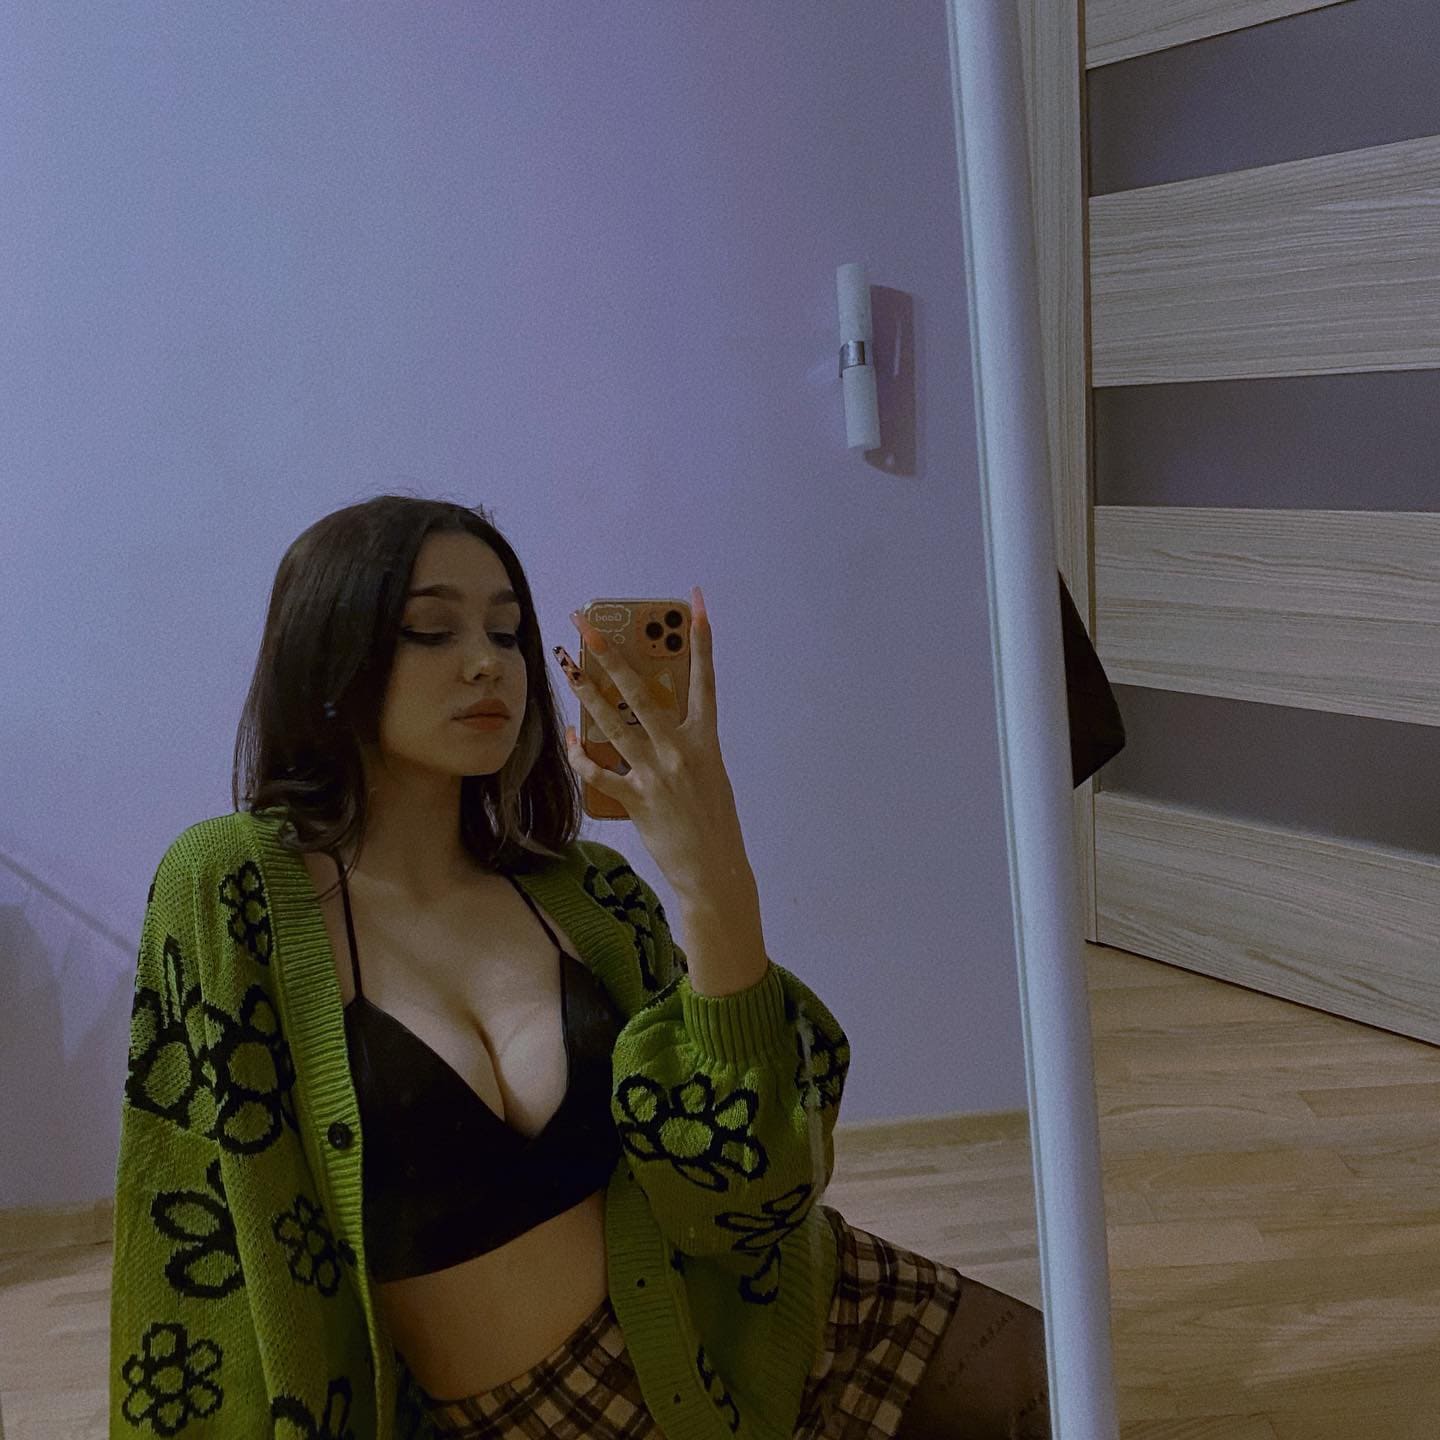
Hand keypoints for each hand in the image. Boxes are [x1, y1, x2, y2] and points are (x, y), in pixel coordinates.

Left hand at [556, 585, 752, 901]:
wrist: (714, 870)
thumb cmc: (711, 820)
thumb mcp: (708, 772)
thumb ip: (684, 740)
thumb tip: (649, 713)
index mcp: (706, 740)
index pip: (705, 678)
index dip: (701, 638)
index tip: (696, 602)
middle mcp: (682, 751)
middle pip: (642, 692)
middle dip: (612, 654)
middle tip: (588, 625)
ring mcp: (658, 775)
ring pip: (613, 724)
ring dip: (585, 693)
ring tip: (565, 666)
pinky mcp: (637, 801)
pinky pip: (600, 772)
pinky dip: (581, 754)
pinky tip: (570, 736)